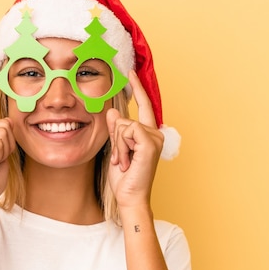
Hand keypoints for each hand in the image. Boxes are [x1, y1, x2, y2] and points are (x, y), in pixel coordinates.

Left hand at [106, 70, 163, 207]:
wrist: (130, 196)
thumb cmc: (124, 178)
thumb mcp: (116, 149)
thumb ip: (116, 131)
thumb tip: (113, 112)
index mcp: (148, 133)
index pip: (143, 105)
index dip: (137, 88)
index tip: (130, 73)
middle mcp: (155, 133)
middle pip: (125, 119)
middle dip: (116, 140)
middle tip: (121, 160)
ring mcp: (155, 137)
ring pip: (123, 125)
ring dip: (117, 146)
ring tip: (125, 163)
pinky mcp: (150, 142)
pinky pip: (127, 131)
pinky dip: (122, 147)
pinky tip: (128, 161)